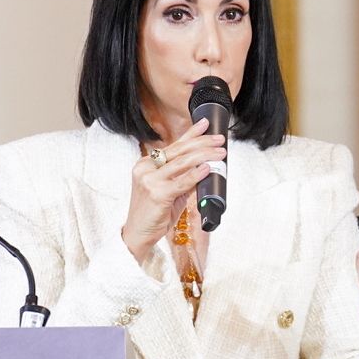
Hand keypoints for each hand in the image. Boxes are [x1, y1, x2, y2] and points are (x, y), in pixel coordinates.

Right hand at [122, 119, 225, 262]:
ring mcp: (150, 180)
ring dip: (205, 156)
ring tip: (220, 153)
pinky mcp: (157, 193)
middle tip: (219, 140)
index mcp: (146, 164)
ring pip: (183, 162)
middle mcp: (146, 168)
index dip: (191, 134)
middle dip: (203, 143)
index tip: (206, 124)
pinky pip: (182, 181)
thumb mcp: (169, 191)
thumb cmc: (154, 213)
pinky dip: (197, 174)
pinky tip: (208, 168)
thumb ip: (183, 178)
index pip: (174, 145)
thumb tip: (205, 167)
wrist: (138, 234)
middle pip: (180, 151)